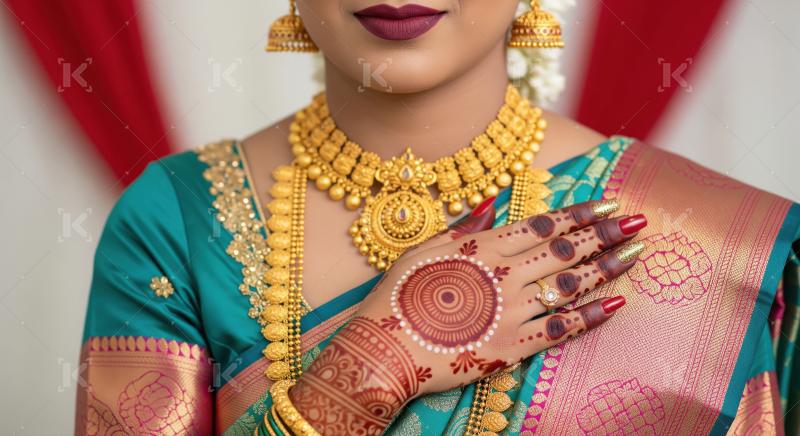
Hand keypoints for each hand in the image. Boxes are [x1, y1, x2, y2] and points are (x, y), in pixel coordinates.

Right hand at [289, 198, 646, 433]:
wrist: (384, 348)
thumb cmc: (398, 296)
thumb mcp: (424, 250)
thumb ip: (463, 229)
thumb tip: (491, 209)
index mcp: (484, 246)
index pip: (544, 224)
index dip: (580, 213)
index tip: (608, 204)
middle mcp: (504, 274)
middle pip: (567, 249)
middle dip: (606, 233)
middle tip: (637, 222)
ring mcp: (512, 311)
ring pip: (572, 285)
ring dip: (609, 267)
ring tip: (637, 255)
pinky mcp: (513, 346)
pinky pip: (561, 329)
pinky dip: (591, 317)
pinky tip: (616, 305)